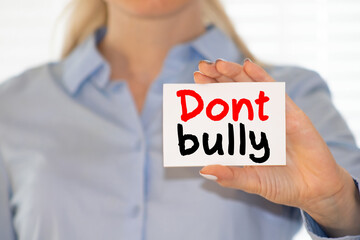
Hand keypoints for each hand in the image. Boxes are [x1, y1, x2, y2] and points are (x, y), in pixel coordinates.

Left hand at [194, 59, 359, 236]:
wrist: (316, 190)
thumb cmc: (282, 185)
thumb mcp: (252, 182)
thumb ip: (231, 176)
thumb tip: (203, 171)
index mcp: (245, 131)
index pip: (224, 107)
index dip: (210, 93)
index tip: (195, 81)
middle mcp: (257, 119)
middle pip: (234, 93)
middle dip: (218, 78)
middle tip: (201, 68)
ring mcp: (274, 115)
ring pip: (251, 88)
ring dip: (235, 74)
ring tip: (218, 64)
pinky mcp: (292, 115)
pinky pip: (275, 93)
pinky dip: (262, 78)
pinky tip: (248, 66)